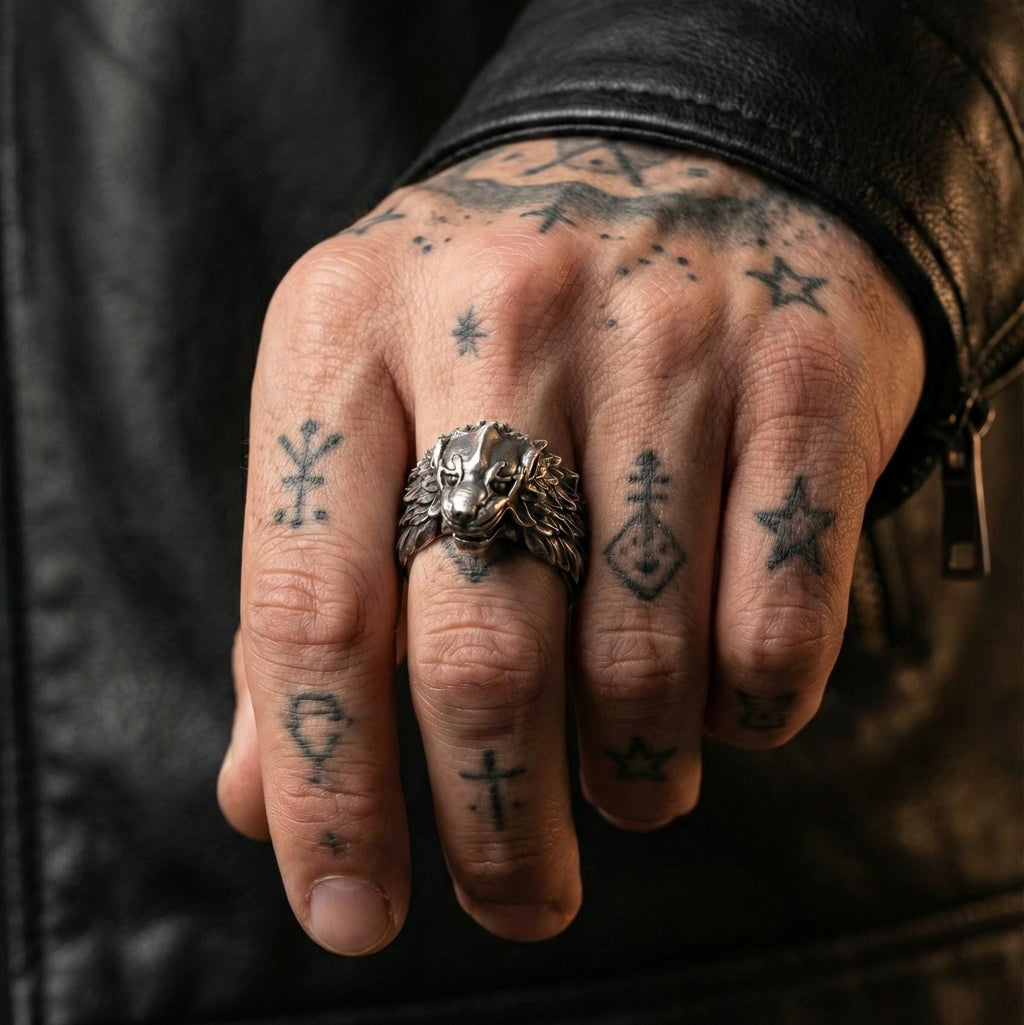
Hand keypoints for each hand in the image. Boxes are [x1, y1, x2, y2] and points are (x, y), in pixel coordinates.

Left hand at [217, 138, 923, 952]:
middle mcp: (498, 320)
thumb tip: (259, 796)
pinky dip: (744, 714)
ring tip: (625, 783)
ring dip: (631, 780)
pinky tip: (712, 699)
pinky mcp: (802, 374)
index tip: (351, 914)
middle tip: (516, 900)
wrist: (682, 160)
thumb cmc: (495, 323)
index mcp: (345, 328)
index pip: (310, 607)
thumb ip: (307, 595)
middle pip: (482, 662)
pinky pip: (774, 626)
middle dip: (497, 833)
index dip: (325, 793)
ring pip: (642, 667)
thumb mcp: (365, 412)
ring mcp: (662, 340)